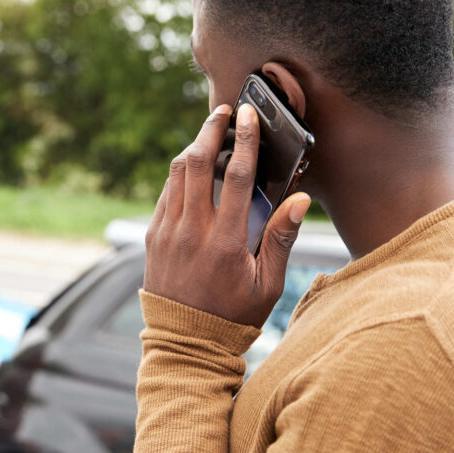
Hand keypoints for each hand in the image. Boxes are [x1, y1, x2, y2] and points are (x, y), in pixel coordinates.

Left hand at [143, 103, 310, 328]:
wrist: (185, 342)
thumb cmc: (234, 316)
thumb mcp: (268, 285)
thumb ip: (281, 238)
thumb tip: (300, 199)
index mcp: (226, 242)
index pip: (237, 177)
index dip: (244, 141)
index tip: (248, 116)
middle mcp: (192, 231)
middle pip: (198, 164)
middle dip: (211, 130)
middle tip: (225, 110)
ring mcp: (168, 232)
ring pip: (176, 174)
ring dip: (192, 146)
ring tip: (209, 131)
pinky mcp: (153, 237)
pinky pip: (165, 194)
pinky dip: (179, 174)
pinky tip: (191, 167)